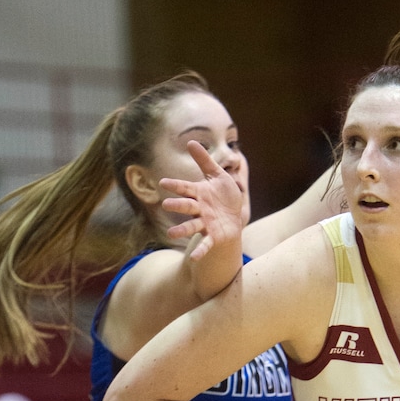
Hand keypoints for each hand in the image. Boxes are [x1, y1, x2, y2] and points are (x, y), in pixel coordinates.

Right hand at [160, 141, 243, 260]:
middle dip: (177, 205)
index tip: (163, 183)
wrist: (236, 216)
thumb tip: (191, 141)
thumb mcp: (218, 176)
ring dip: (182, 230)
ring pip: (191, 226)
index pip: (185, 188)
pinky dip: (201, 251)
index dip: (175, 186)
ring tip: (171, 234)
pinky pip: (206, 243)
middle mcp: (200, 209)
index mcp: (200, 193)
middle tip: (165, 204)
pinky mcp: (214, 236)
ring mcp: (206, 223)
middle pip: (187, 206)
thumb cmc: (225, 195)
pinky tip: (194, 258)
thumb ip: (205, 161)